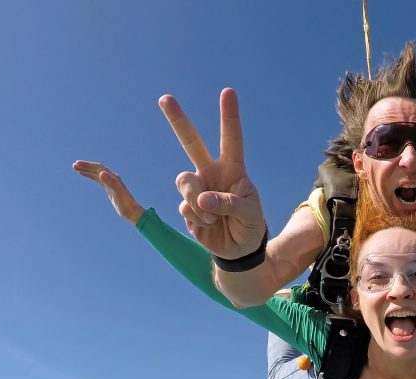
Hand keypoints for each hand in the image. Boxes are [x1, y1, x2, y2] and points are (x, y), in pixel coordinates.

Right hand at [73, 161, 144, 223]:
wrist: (132, 212)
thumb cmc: (125, 203)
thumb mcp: (117, 193)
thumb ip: (110, 182)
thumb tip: (101, 173)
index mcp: (113, 177)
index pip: (99, 168)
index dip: (88, 165)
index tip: (77, 164)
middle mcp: (112, 178)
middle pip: (97, 169)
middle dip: (86, 166)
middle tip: (74, 165)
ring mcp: (111, 183)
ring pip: (97, 174)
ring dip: (87, 170)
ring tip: (76, 169)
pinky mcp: (109, 189)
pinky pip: (98, 180)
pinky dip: (91, 176)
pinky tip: (85, 175)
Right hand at [159, 87, 266, 258]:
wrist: (238, 249)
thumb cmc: (250, 224)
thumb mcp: (250, 213)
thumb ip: (230, 204)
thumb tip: (202, 200)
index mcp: (233, 169)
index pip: (231, 138)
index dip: (229, 116)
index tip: (228, 92)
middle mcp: (212, 173)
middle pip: (191, 142)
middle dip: (178, 120)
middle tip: (165, 98)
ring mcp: (197, 188)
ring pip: (184, 181)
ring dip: (196, 199)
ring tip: (213, 215)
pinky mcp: (187, 206)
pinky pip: (185, 207)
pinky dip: (199, 218)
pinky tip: (210, 223)